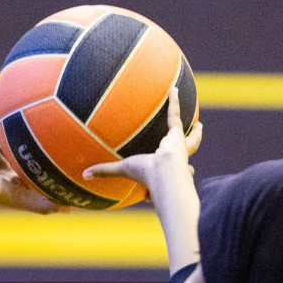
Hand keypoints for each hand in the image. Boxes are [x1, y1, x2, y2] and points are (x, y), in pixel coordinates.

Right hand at [0, 109, 66, 214]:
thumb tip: (72, 210)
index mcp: (14, 181)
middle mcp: (3, 168)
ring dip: (13, 126)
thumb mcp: (26, 200)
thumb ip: (46, 204)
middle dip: (30, 143)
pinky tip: (3, 99)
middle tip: (48, 125)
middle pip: (20, 152)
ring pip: (4, 137)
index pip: (32, 170)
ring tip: (26, 109)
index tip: (61, 152)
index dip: (44, 163)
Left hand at [86, 88, 202, 273]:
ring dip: (196, 136)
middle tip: (187, 161)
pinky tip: (174, 88)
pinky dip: (174, 101)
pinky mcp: (178, 135)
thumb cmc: (146, 175)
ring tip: (199, 127)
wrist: (164, 173)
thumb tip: (83, 176)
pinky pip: (175, 115)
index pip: (163, 181)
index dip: (157, 188)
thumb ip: (105, 171)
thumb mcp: (122, 170)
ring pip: (191, 143)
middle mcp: (175, 164)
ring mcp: (179, 149)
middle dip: (187, 165)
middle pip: (185, 164)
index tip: (150, 194)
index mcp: (162, 175)